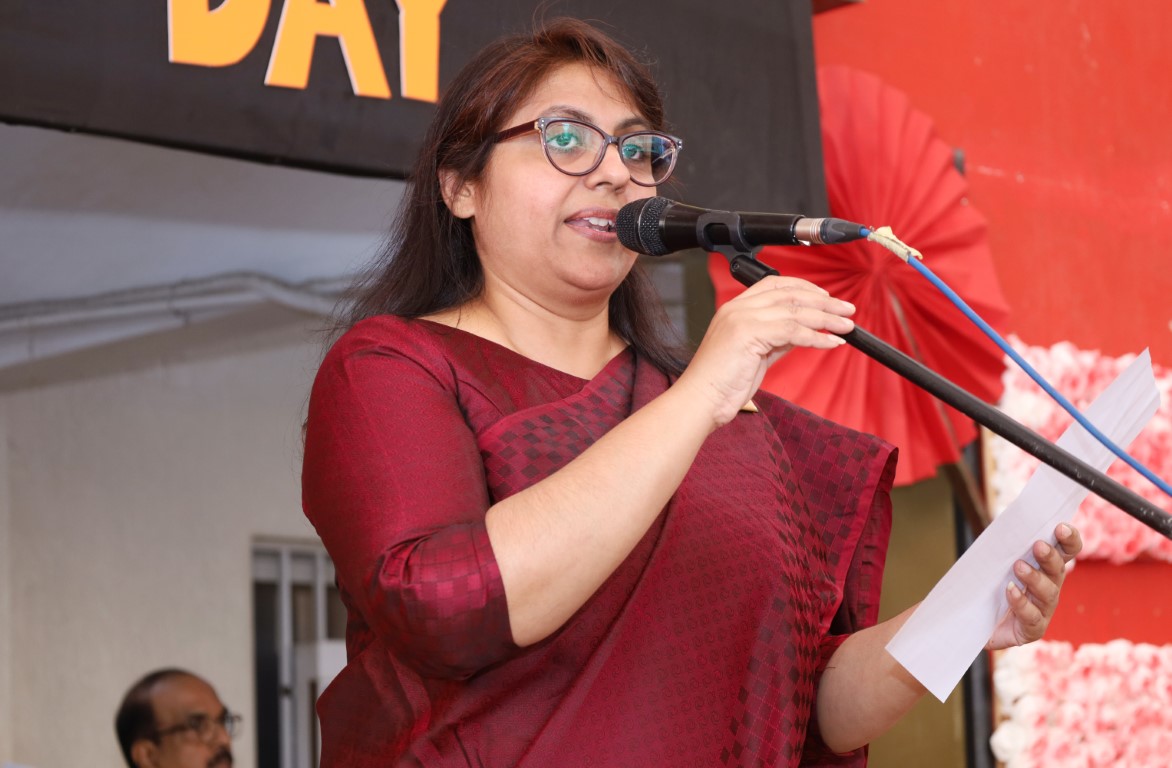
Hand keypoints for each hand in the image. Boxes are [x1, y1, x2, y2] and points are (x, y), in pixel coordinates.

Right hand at [675, 275, 854, 427]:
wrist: (701, 400)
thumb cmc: (722, 383)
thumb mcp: (755, 355)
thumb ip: (776, 339)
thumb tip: (803, 331)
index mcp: (735, 308)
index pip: (775, 285)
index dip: (804, 288)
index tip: (826, 297)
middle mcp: (738, 308)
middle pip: (789, 294)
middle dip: (823, 301)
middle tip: (847, 309)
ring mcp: (742, 318)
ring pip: (795, 310)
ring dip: (826, 318)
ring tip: (847, 326)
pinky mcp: (748, 334)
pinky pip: (793, 330)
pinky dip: (817, 337)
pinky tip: (831, 342)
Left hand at [986, 523, 1082, 649]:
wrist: (977, 624)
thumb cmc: (990, 587)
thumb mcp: (996, 564)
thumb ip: (1003, 547)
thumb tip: (1004, 525)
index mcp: (1046, 569)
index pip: (1066, 552)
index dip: (1069, 540)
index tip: (1061, 527)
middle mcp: (1050, 588)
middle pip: (1058, 571)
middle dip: (1050, 557)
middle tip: (1038, 545)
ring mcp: (1043, 610)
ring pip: (1047, 593)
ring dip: (1035, 578)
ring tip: (1018, 566)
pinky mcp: (1032, 629)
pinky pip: (1031, 616)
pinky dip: (1021, 602)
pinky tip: (1010, 590)